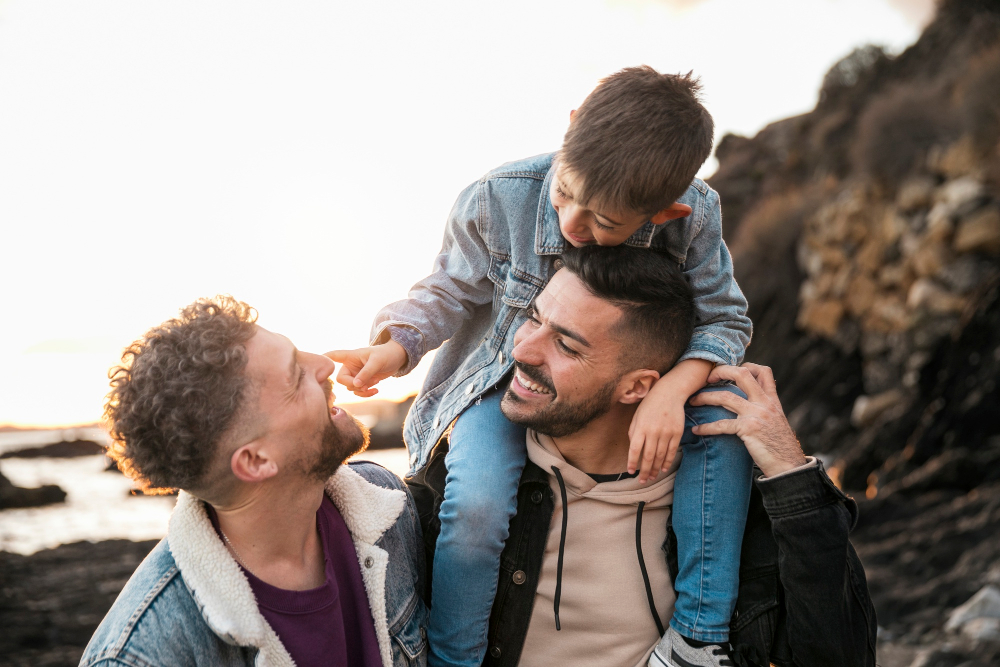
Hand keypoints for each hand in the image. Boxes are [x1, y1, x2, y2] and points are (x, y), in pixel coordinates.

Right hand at [325, 341, 407, 397]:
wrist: (398, 358)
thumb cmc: (386, 355)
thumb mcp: (377, 362)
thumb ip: (366, 373)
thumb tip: (355, 385)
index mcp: (350, 356)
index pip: (333, 356)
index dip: (323, 360)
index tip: (316, 365)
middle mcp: (350, 366)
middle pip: (341, 380)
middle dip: (353, 385)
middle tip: (366, 384)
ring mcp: (356, 375)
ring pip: (351, 388)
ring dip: (362, 390)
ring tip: (374, 384)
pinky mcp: (362, 381)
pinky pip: (359, 391)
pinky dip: (366, 393)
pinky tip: (376, 390)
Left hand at [627, 385, 685, 483]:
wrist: (669, 393)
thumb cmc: (649, 405)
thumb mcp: (637, 416)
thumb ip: (633, 432)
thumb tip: (633, 450)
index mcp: (640, 427)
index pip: (634, 449)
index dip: (632, 462)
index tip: (631, 471)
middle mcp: (653, 431)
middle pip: (648, 456)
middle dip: (645, 471)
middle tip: (643, 480)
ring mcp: (666, 432)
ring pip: (660, 456)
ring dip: (656, 469)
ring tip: (652, 477)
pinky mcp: (677, 433)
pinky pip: (672, 451)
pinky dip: (667, 461)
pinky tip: (664, 469)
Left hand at [688, 363, 805, 476]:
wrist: (789, 466)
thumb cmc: (780, 447)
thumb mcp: (777, 422)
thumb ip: (765, 409)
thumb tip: (748, 404)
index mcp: (772, 400)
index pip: (763, 371)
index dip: (746, 366)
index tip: (730, 372)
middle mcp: (765, 403)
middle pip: (742, 374)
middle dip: (721, 372)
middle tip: (706, 378)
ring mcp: (756, 414)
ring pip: (725, 396)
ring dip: (705, 397)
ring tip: (692, 402)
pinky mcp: (748, 429)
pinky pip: (721, 424)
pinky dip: (706, 427)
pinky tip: (696, 430)